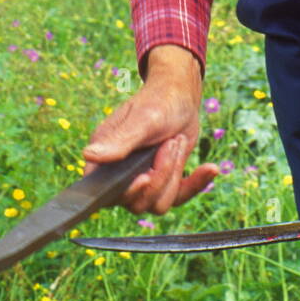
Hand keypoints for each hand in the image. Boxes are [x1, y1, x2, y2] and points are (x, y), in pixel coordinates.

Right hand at [82, 45, 218, 214]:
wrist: (181, 96)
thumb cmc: (158, 101)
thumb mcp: (143, 120)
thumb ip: (120, 142)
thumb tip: (89, 155)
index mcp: (105, 159)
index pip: (106, 194)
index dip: (126, 192)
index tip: (145, 176)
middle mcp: (120, 175)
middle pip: (137, 203)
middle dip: (160, 174)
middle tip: (170, 142)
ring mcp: (143, 181)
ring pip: (159, 204)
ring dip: (175, 173)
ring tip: (178, 142)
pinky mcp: (164, 182)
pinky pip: (178, 198)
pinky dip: (196, 184)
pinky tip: (210, 168)